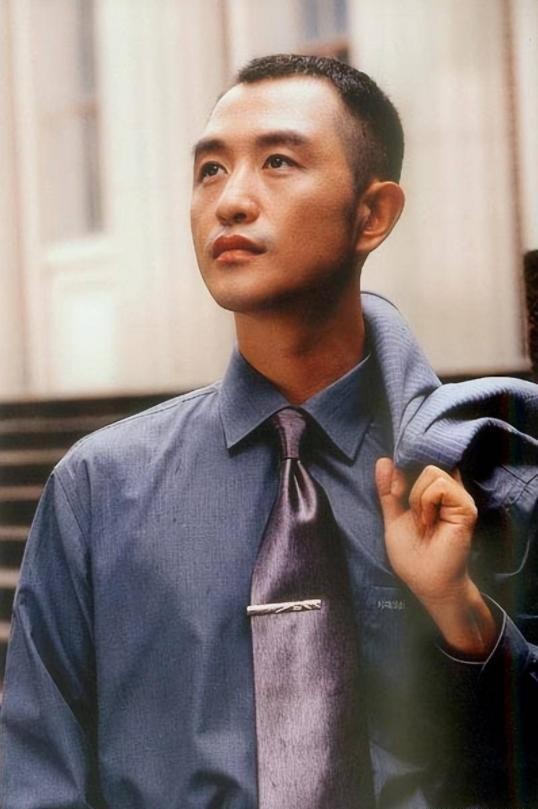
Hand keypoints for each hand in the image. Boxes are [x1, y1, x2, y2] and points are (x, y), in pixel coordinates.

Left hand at [375, 458, 496, 656]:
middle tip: (415, 517)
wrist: (426, 579)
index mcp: (434, 494)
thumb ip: (388, 490)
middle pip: (425, 466)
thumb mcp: (393, 517)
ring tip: (424, 522)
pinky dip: (428, 502)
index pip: (421, 463)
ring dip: (419, 498)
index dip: (407, 467)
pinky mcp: (466, 507)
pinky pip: (441, 486)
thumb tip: (383, 460)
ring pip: (432, 472)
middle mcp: (449, 493)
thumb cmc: (411, 554)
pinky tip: (431, 522)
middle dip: (411, 490)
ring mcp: (459, 499)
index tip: (396, 490)